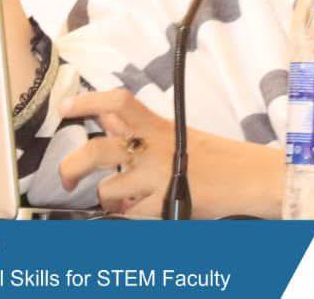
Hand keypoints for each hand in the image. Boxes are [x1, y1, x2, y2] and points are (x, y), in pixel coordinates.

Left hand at [58, 89, 283, 218]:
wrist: (248, 178)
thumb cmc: (214, 156)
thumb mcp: (174, 132)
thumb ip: (137, 127)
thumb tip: (106, 117)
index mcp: (157, 126)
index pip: (117, 103)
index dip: (88, 101)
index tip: (65, 106)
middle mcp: (153, 148)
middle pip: (97, 150)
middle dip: (71, 165)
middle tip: (66, 178)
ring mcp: (157, 177)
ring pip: (107, 190)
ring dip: (109, 199)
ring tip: (121, 199)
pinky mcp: (164, 204)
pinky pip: (129, 214)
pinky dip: (129, 214)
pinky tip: (140, 209)